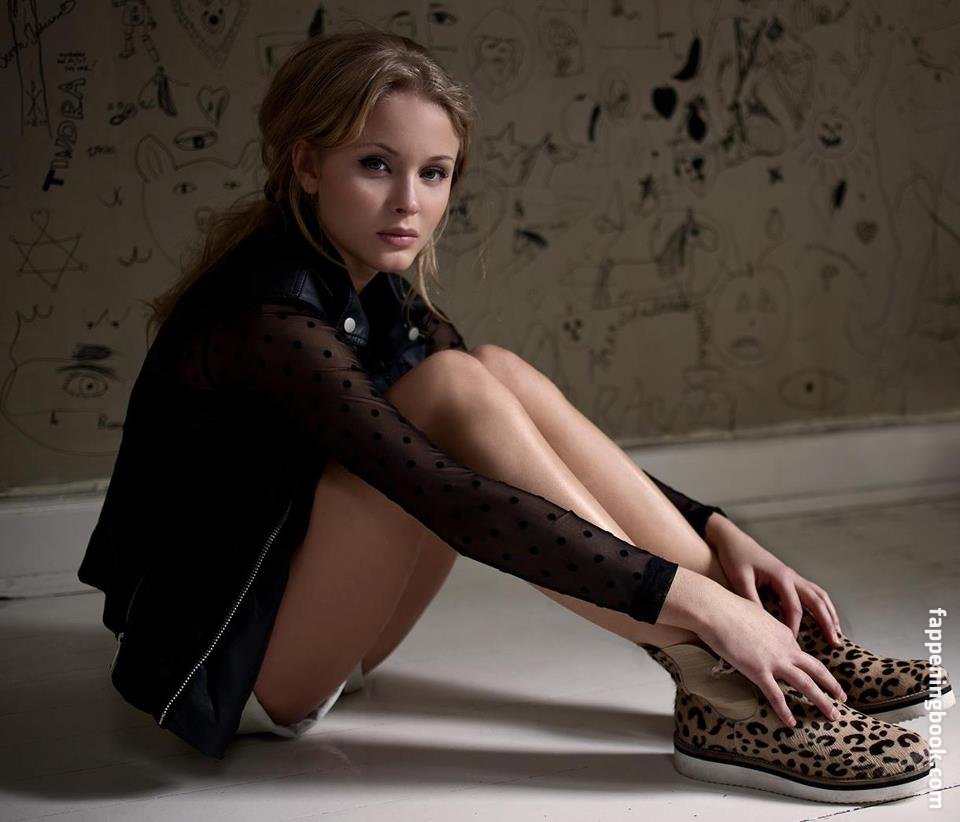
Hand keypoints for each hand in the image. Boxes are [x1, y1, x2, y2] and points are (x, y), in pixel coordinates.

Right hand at [695, 581, 846, 726]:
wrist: (716, 609)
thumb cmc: (728, 607)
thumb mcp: (754, 613)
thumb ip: (761, 624)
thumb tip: (756, 626)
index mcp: (784, 633)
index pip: (801, 654)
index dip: (810, 668)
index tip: (816, 677)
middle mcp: (785, 648)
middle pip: (816, 670)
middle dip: (832, 686)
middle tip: (842, 698)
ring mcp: (774, 661)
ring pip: (806, 685)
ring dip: (822, 702)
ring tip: (833, 715)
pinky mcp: (759, 671)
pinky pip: (776, 696)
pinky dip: (785, 712)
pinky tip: (791, 723)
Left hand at [706, 515, 842, 646]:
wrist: (732, 539)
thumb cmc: (735, 557)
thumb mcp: (740, 579)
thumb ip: (752, 600)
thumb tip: (763, 624)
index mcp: (781, 577)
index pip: (795, 607)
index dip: (795, 627)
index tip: (794, 644)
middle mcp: (791, 575)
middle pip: (817, 601)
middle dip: (827, 622)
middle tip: (835, 643)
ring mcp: (792, 575)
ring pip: (819, 595)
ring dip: (829, 613)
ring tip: (837, 631)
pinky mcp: (789, 576)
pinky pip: (812, 591)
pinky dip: (822, 604)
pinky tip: (823, 615)